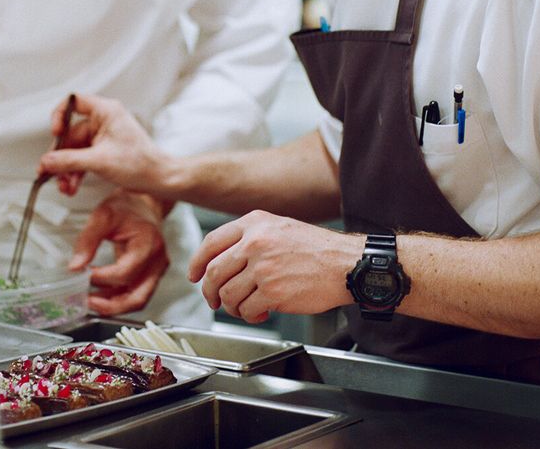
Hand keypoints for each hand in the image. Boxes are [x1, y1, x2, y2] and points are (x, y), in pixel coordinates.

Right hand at [41, 94, 167, 197]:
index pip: (73, 102)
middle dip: (61, 157)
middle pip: (70, 134)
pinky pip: (82, 159)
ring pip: (75, 150)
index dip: (60, 116)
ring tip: (64, 186)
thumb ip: (70, 161)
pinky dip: (76, 172)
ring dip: (67, 169)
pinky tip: (71, 186)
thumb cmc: (140, 163)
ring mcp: (103, 137)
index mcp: (106, 112)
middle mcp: (103, 121)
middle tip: (49, 172)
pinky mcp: (104, 151)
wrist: (158, 179)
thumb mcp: (99, 161)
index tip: (55, 133)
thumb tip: (47, 161)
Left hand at [69, 190, 169, 314]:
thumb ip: (88, 240)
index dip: (102, 278)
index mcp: (149, 244)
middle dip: (110, 306)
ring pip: (138, 300)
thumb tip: (75, 266)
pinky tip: (99, 295)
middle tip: (87, 302)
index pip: (125, 273)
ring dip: (113, 306)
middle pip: (138, 298)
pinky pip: (136, 294)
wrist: (143, 203)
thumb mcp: (103, 216)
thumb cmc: (126, 207)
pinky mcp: (152, 275)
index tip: (82, 274)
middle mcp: (158, 261)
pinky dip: (118, 299)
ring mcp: (157, 270)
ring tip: (90, 301)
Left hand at [188, 211, 350, 322]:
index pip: (212, 243)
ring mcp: (263, 268)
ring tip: (245, 307)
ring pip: (228, 294)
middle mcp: (255, 243)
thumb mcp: (279, 228)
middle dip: (209, 291)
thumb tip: (219, 261)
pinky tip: (261, 312)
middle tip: (214, 300)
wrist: (346, 264)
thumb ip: (249, 238)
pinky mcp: (273, 292)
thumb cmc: (316, 249)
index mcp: (254, 224)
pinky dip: (250, 316)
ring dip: (232, 307)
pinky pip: (246, 309)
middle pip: (214, 272)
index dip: (197, 262)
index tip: (193, 274)